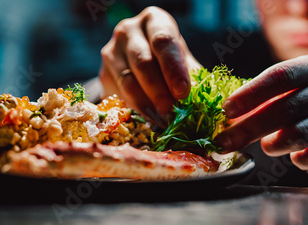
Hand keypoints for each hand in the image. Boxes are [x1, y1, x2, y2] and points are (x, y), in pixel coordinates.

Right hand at [99, 6, 200, 125]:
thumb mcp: (183, 60)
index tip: (182, 92)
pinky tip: (149, 118)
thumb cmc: (168, 60)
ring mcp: (112, 51)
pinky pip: (120, 96)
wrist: (140, 64)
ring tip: (162, 120)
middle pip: (143, 63)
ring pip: (128, 82)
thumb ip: (191, 75)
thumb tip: (204, 101)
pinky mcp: (104, 74)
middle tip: (171, 112)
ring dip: (147, 105)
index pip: (163, 41)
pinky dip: (136, 110)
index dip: (173, 68)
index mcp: (154, 21)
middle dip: (159, 91)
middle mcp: (129, 30)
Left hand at [215, 54, 307, 174]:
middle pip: (286, 108)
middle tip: (225, 142)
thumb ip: (258, 101)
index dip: (250, 94)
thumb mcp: (284, 94)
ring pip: (301, 134)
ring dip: (274, 145)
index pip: (279, 76)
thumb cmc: (302, 107)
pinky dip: (300, 160)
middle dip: (250, 128)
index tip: (226, 110)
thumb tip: (225, 117)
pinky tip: (296, 156)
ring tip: (268, 146)